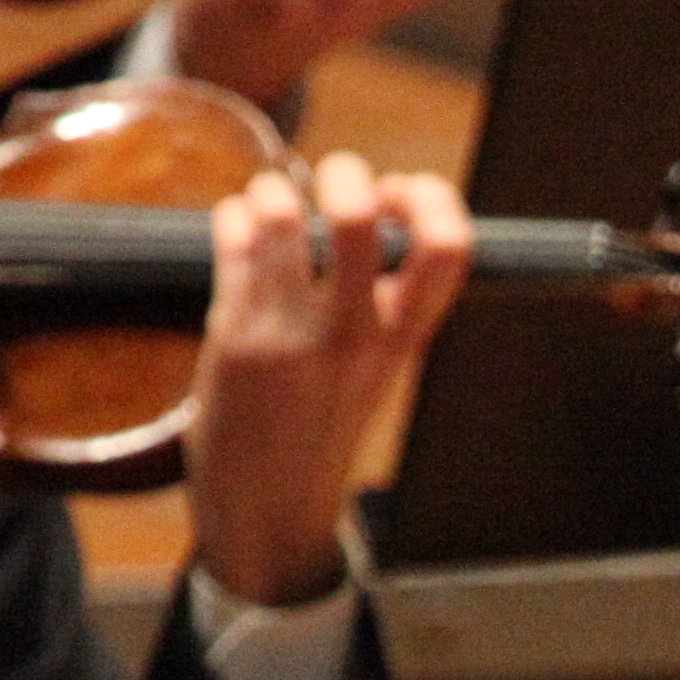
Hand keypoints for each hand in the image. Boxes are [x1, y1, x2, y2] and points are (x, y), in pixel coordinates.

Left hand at [182, 149, 472, 609]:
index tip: (401, 194)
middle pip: (358, 215)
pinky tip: (238, 232)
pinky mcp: (234, 336)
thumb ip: (385, 296)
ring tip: (272, 206)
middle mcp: (353, 335)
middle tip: (332, 182)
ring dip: (273, 190)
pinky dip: (233, 217)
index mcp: (403, 339)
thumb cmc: (323, 423)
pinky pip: (232, 238)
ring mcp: (290, 334)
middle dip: (344, 172)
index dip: (430, 198)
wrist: (268, 507)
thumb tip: (370, 196)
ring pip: (280, 211)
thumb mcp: (378, 365)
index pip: (448, 248)